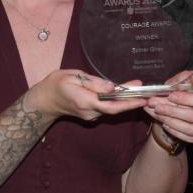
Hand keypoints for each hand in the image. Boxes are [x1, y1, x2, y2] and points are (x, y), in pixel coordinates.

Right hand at [24, 70, 147, 121]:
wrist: (44, 100)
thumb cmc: (57, 84)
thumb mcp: (74, 77)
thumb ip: (94, 83)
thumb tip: (113, 87)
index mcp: (85, 101)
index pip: (112, 106)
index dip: (129, 104)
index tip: (143, 99)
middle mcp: (90, 112)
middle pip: (115, 108)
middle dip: (132, 101)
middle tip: (148, 92)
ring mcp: (90, 116)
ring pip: (111, 108)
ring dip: (125, 100)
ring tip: (138, 89)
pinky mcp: (91, 115)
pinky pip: (106, 108)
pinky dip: (116, 101)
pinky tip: (124, 93)